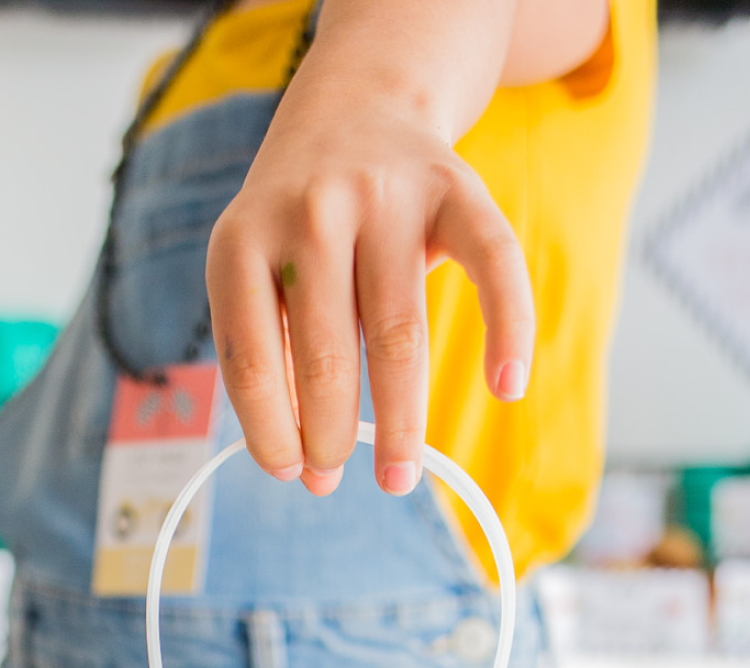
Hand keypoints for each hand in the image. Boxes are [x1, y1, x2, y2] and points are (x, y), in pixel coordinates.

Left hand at [205, 13, 533, 497]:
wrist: (358, 102)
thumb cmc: (303, 220)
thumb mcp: (259, 269)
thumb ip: (275, 356)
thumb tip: (302, 467)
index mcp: (241, 239)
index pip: (252, 361)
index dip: (269, 431)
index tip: (290, 474)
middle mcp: (312, 213)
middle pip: (328, 357)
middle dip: (332, 438)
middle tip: (339, 483)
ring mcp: (386, 197)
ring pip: (398, 335)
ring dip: (401, 423)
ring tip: (399, 476)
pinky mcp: (456, 189)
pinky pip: (493, 267)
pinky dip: (508, 331)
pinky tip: (507, 387)